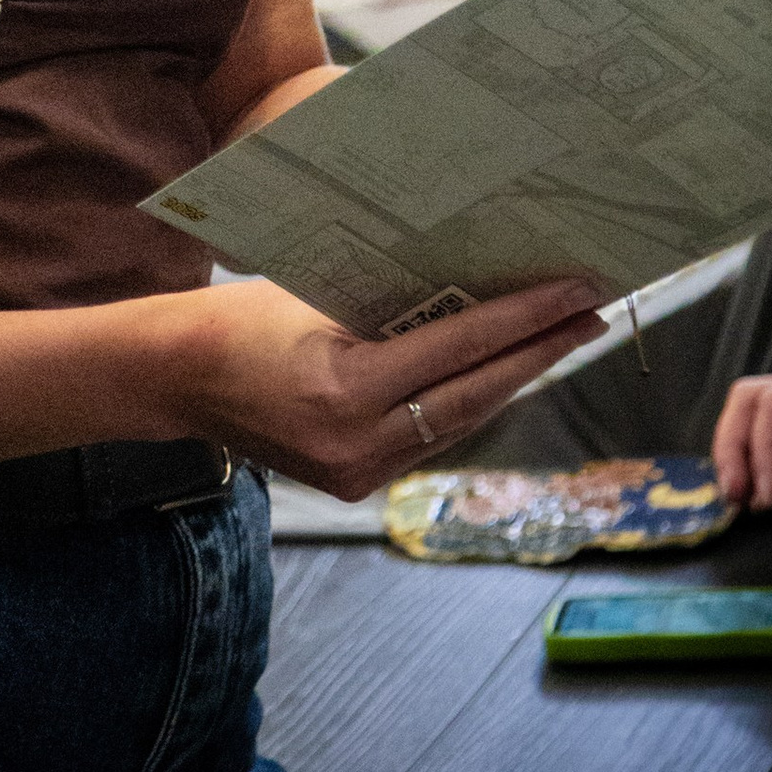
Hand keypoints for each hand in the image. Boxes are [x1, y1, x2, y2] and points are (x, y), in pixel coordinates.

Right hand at [160, 275, 607, 496]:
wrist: (178, 379)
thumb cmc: (241, 319)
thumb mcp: (317, 299)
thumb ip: (390, 307)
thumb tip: (476, 289)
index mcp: (343, 390)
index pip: (458, 349)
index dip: (523, 320)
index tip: (575, 291)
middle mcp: (357, 445)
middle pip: (474, 394)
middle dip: (540, 351)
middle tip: (593, 311)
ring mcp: (358, 474)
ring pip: (459, 420)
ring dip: (512, 377)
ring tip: (561, 335)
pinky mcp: (357, 483)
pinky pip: (430, 435)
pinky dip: (468, 400)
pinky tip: (501, 371)